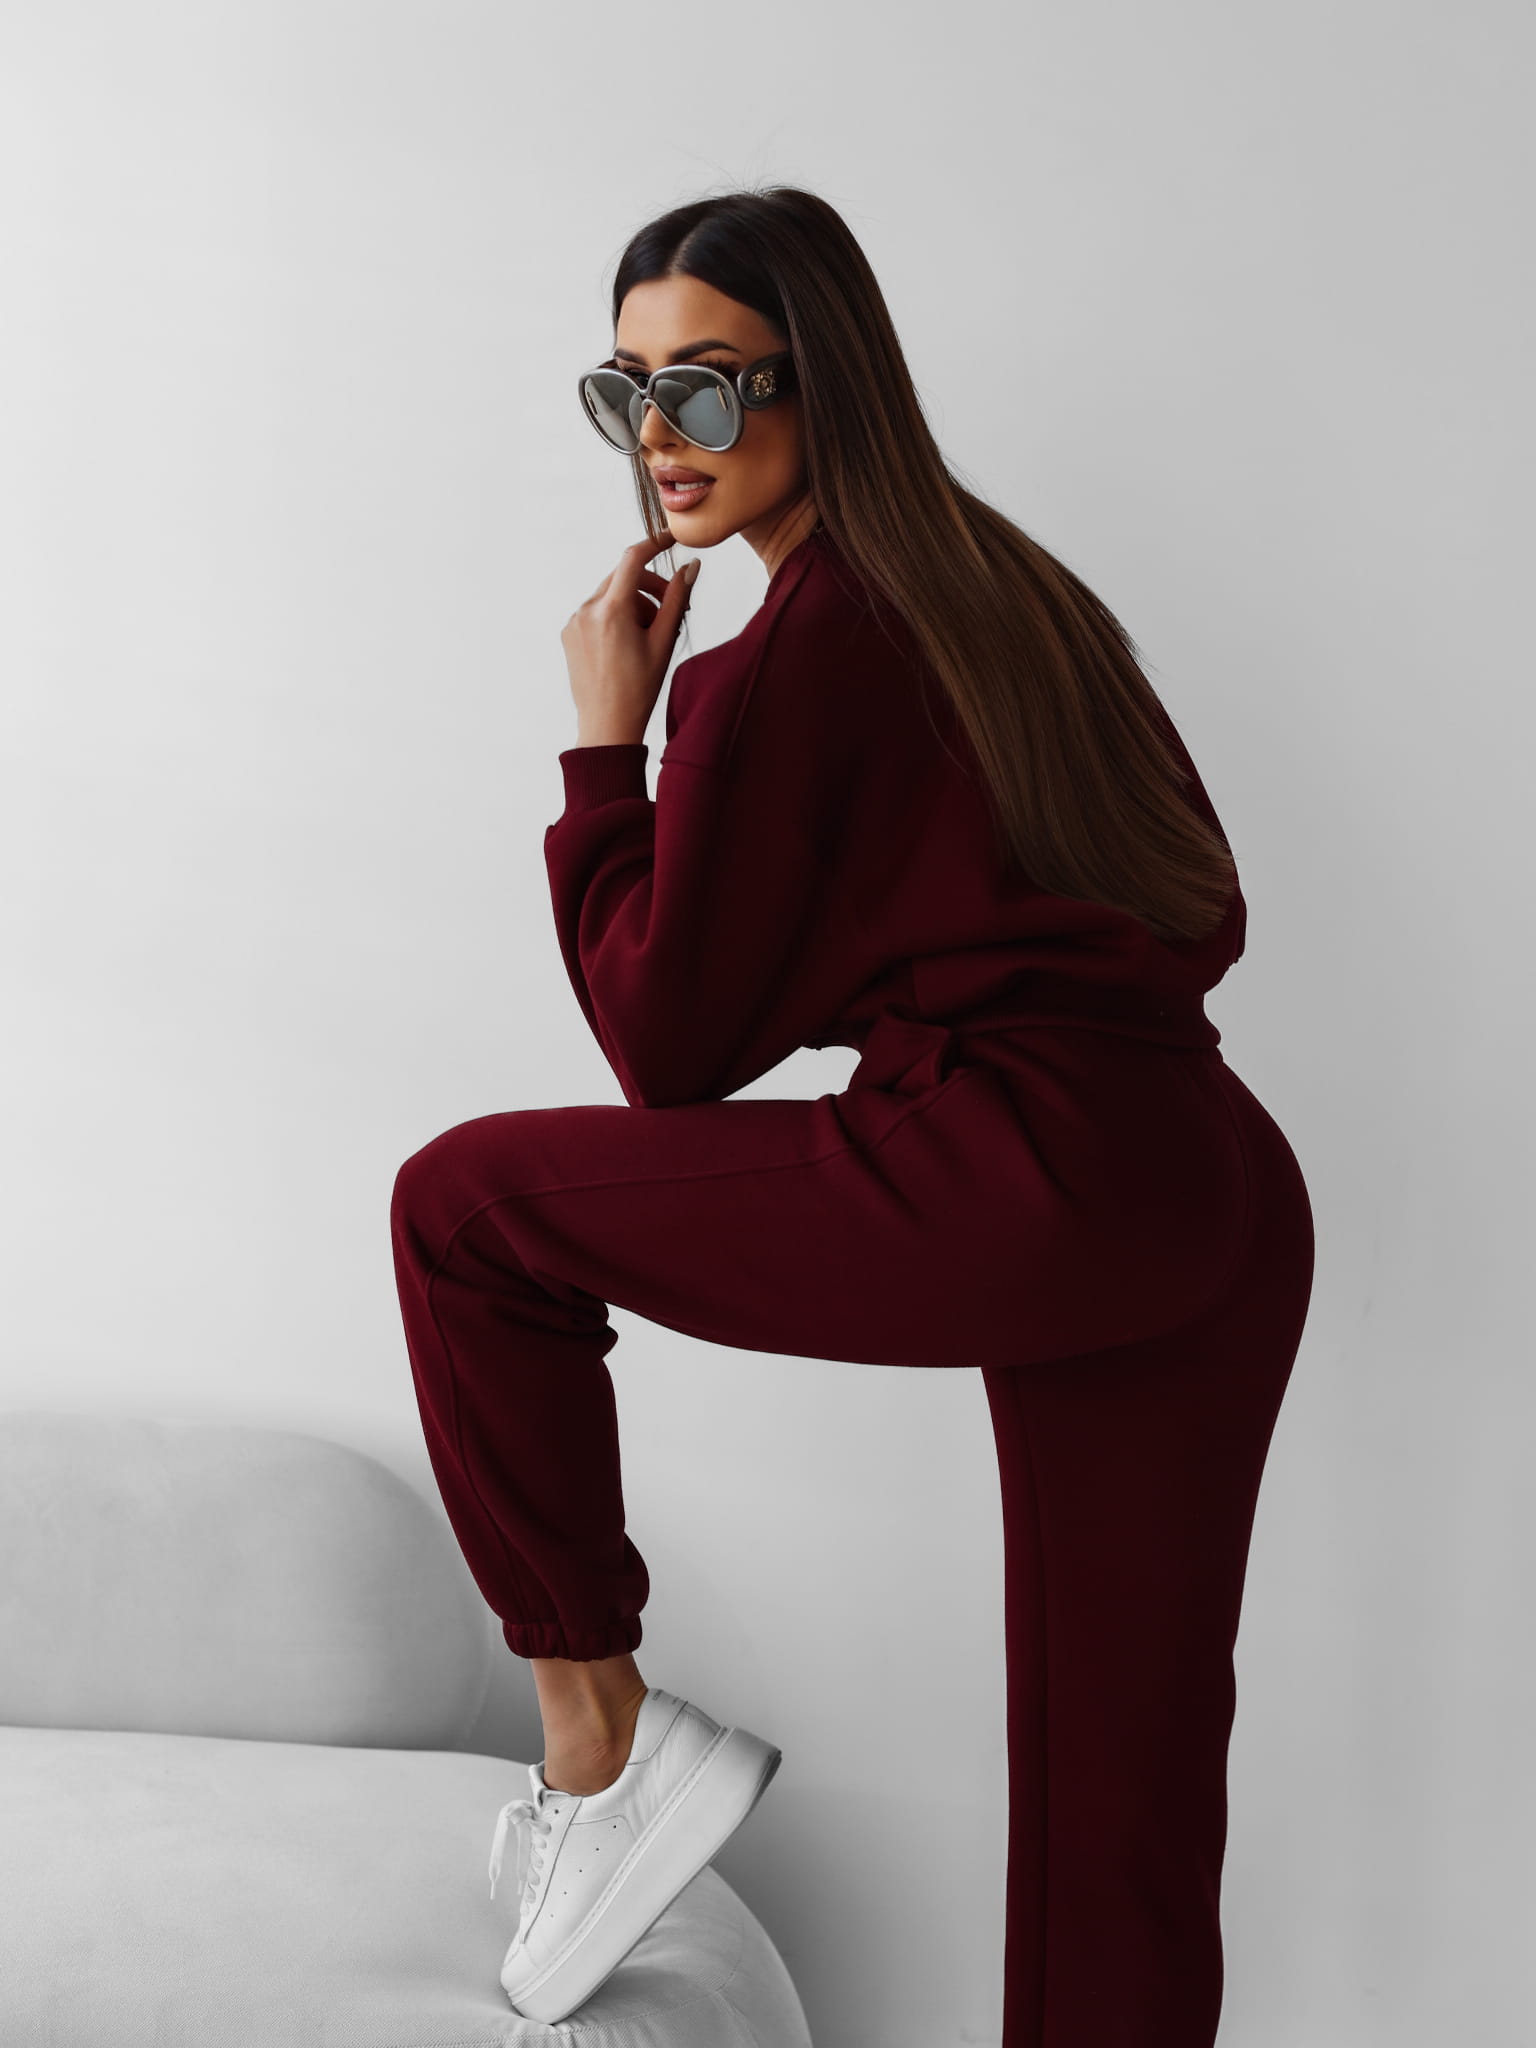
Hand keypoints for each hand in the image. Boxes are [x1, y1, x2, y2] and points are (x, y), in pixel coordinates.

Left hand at [561, 532, 699, 746]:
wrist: (606, 726)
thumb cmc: (639, 689)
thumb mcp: (664, 641)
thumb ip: (678, 599)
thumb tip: (692, 565)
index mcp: (612, 610)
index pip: (633, 558)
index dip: (654, 543)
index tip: (670, 539)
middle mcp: (587, 610)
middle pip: (624, 577)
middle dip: (649, 588)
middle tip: (669, 612)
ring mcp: (574, 621)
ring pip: (610, 595)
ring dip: (632, 605)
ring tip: (646, 638)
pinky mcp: (568, 633)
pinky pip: (595, 611)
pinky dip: (614, 617)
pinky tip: (625, 646)